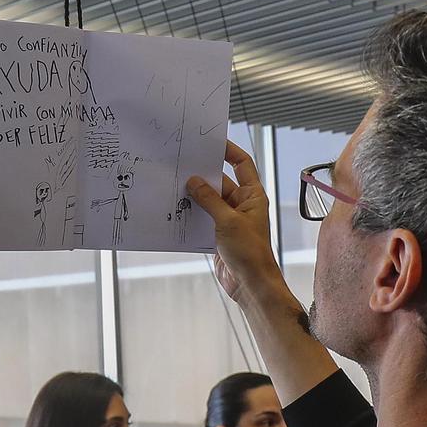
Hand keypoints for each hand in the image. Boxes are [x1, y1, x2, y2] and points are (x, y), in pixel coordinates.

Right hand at [187, 142, 278, 302]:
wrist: (249, 284)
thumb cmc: (250, 253)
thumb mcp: (228, 221)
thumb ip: (210, 200)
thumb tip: (194, 181)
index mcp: (252, 196)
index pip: (242, 164)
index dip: (229, 151)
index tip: (212, 142)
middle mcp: (241, 204)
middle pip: (220, 181)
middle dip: (202, 175)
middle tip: (182, 164)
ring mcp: (229, 219)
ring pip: (208, 200)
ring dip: (194, 196)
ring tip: (174, 185)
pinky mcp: (217, 234)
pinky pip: (202, 218)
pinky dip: (190, 214)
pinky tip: (175, 210)